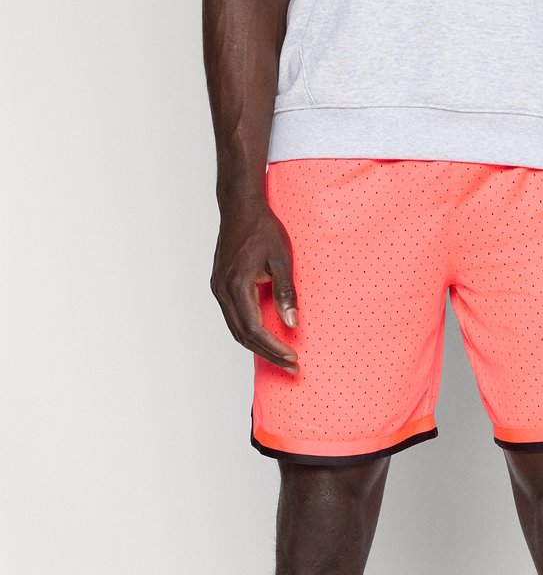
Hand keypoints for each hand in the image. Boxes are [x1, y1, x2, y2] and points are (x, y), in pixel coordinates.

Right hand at [210, 199, 299, 372]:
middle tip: (291, 367)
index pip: (254, 329)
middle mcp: (222, 290)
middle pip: (243, 335)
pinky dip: (249, 332)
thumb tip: (292, 323)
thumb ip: (285, 293)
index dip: (274, 348)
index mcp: (236, 285)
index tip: (293, 358)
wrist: (240, 206)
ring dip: (258, 347)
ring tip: (282, 358)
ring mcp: (218, 289)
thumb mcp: (281, 259)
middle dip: (268, 354)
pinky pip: (234, 318)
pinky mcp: (220, 286)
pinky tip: (266, 338)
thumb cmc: (262, 228)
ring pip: (236, 329)